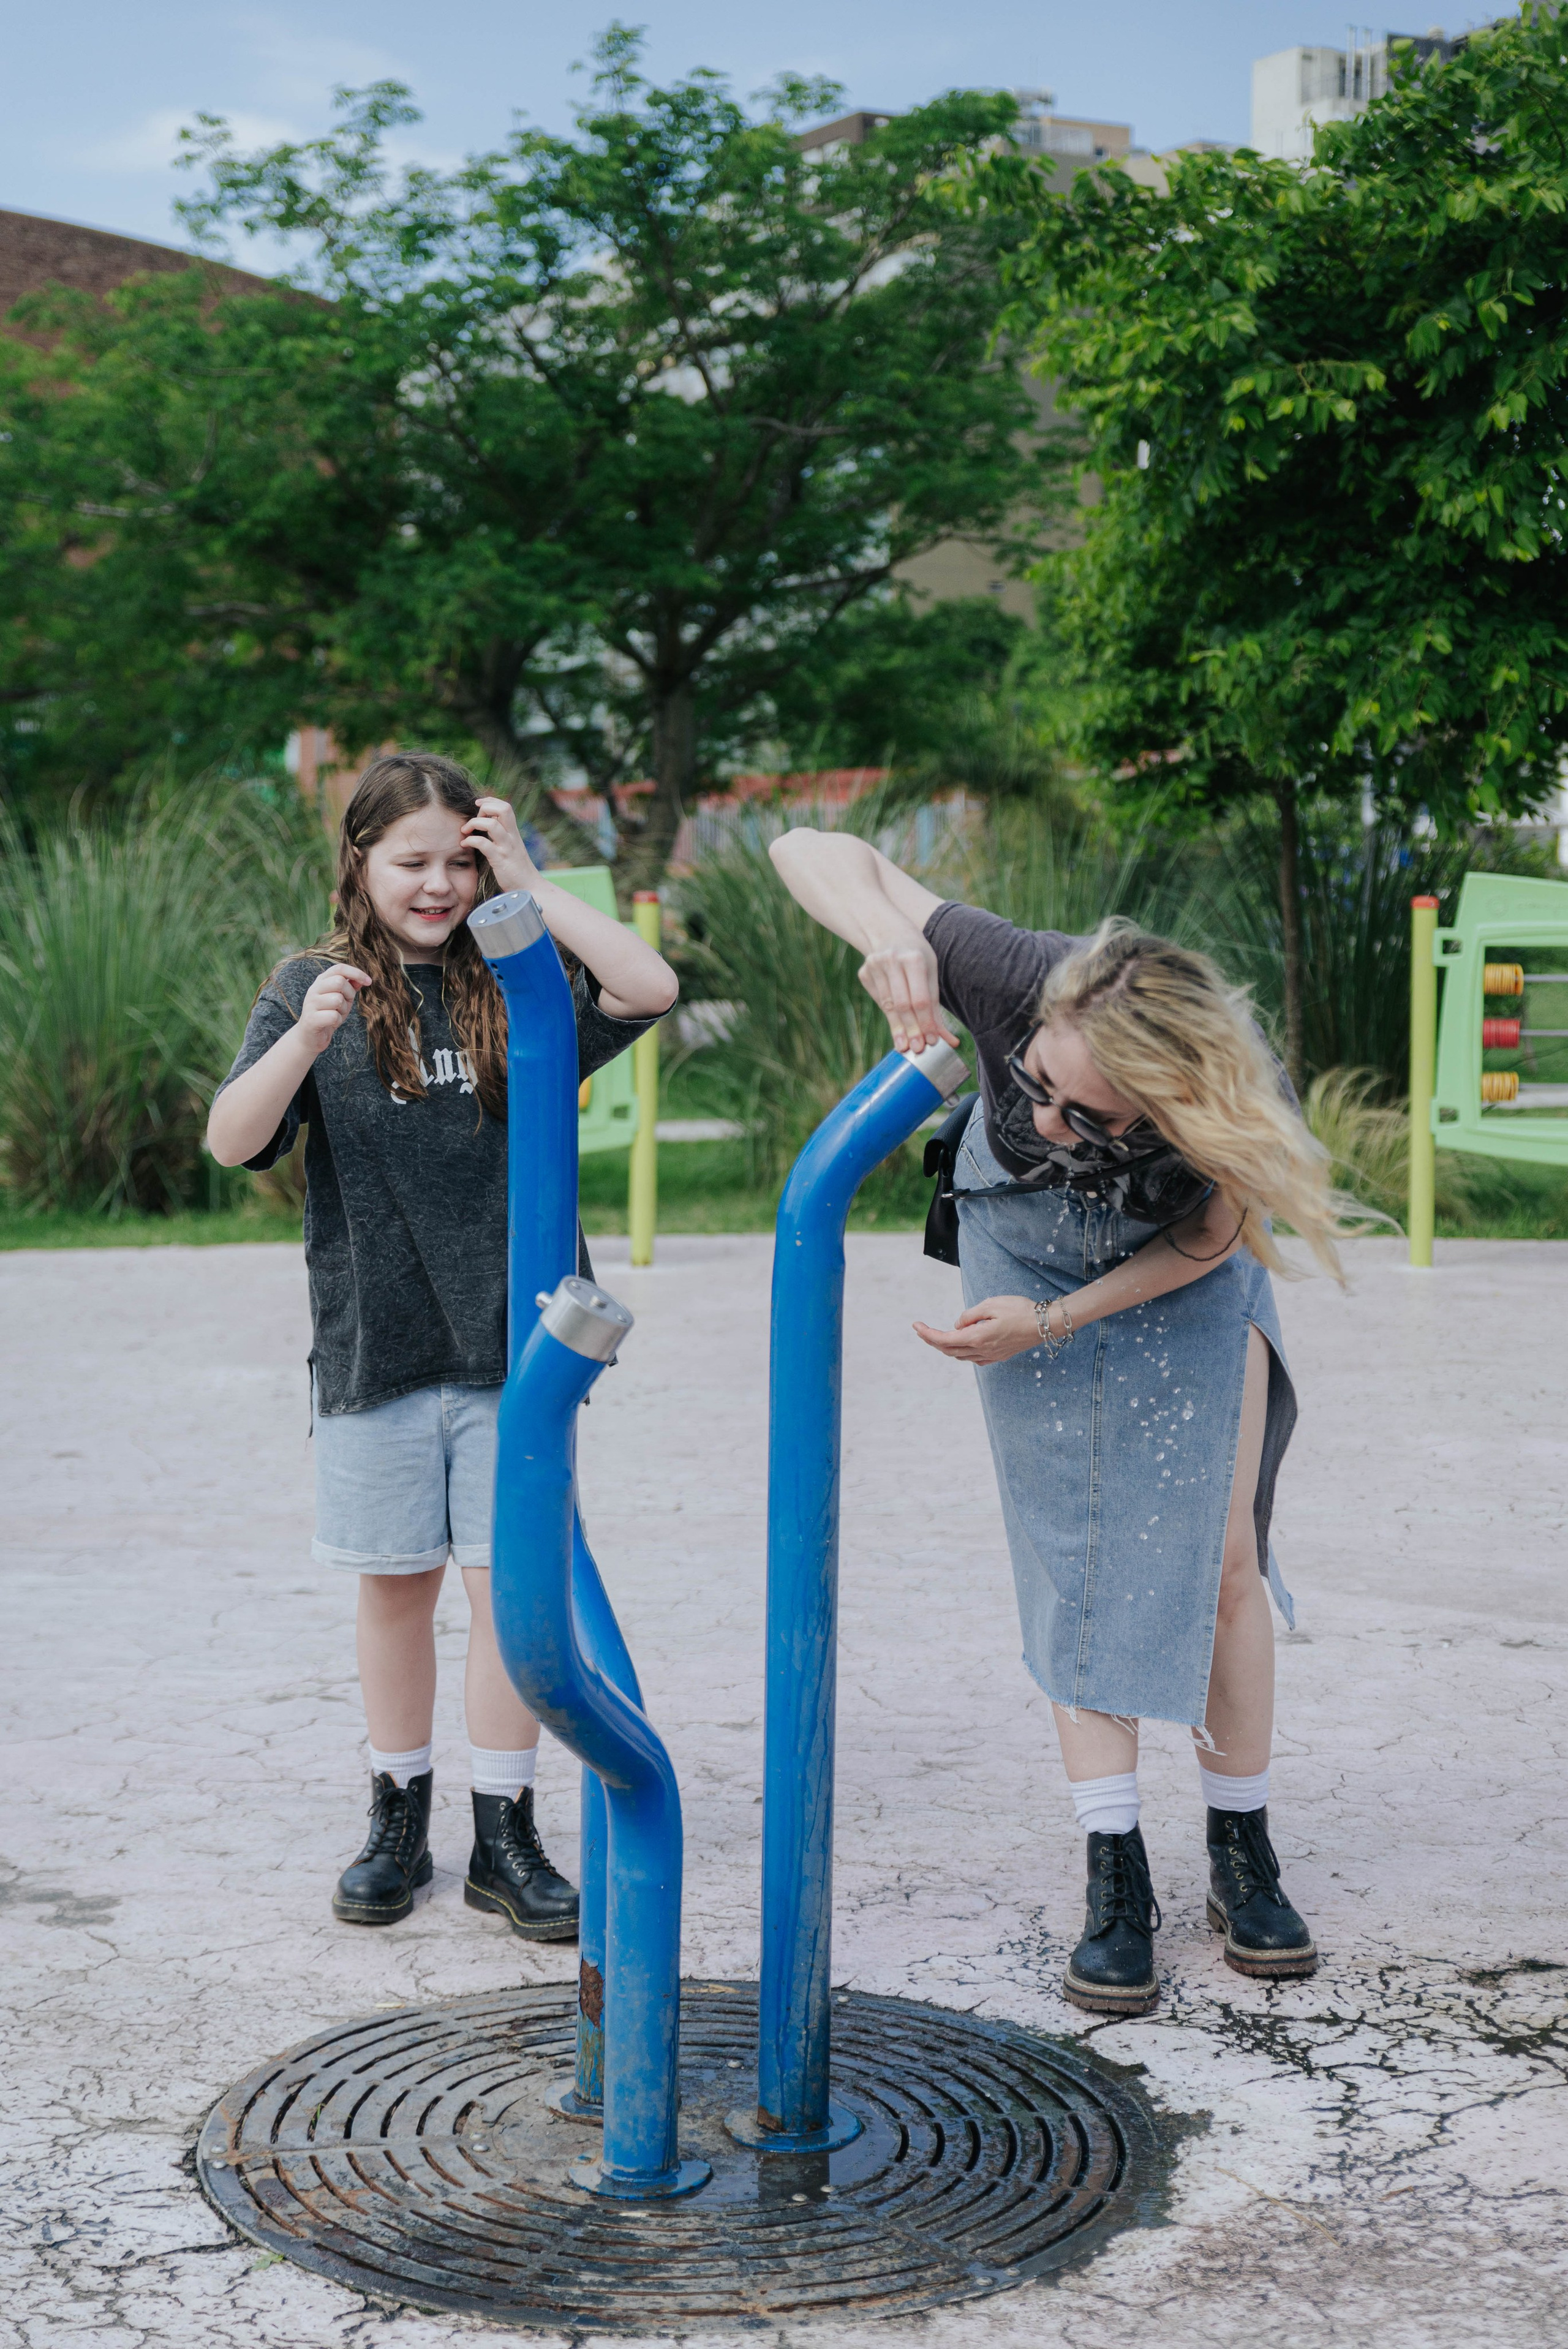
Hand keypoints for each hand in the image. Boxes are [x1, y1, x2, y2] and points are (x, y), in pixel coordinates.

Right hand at [299, 964, 370, 1055]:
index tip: (369, 982)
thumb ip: (350, 987)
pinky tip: (331, 1023)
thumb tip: (362, 980)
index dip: (356, 973)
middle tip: (345, 1005)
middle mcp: (314, 989)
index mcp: (321, 981)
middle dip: (349, 994)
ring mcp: (310, 1003)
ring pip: (337, 999)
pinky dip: (337, 1021)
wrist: (310, 1036)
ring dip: (343, 1009)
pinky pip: (333, 1016)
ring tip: (336, 1014)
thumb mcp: (342, 998)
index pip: (339, 968)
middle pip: (339, 982)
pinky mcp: (311, 1019)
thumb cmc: (328, 1014)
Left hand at [462, 796, 539, 894]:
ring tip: (465, 831)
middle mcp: (512, 837)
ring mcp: (507, 847)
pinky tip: (464, 845)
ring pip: (492, 824)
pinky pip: (484, 844)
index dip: (490, 801)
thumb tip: (488, 826)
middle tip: (474, 818)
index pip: (505, 806)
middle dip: (485, 808)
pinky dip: (471, 840)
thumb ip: (502, 837)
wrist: (529, 889)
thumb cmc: (517, 870)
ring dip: (474, 823)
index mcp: (514, 833)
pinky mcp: (500, 860)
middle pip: (503, 809)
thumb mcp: (511, 849)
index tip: (478, 805)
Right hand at [856, 937, 959, 1054]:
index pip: (920, 999)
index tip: (932, 1041)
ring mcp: (874, 967)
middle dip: (911, 1029)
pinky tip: (896, 1027)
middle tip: (917, 1049)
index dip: (926, 1022)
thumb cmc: (917, 953)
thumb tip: (948, 1039)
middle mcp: (891, 961)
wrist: (887, 930)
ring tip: (904, 1046)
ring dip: (898, 1028)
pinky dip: (889, 1015)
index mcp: (914, 958)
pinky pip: (879, 1001)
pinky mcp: (864, 973)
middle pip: (902, 1005)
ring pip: (888, 1006)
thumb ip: (935, 1004)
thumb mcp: (931, 971)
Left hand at [913, 1295, 1040, 1365]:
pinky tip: (962, 1346)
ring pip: (961, 1357)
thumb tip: (957, 1325)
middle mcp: (982, 1350)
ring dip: (946, 1348)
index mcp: (978, 1337)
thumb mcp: (991, 1304)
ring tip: (936, 1337)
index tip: (916, 1326)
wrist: (1046, 1324)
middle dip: (932, 1341)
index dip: (927, 1334)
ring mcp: (992, 1356)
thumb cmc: (1020, 1310)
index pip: (945, 1340)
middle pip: (949, 1350)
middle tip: (921, 1330)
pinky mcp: (999, 1356)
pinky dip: (962, 1353)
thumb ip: (970, 1315)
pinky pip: (974, 1359)